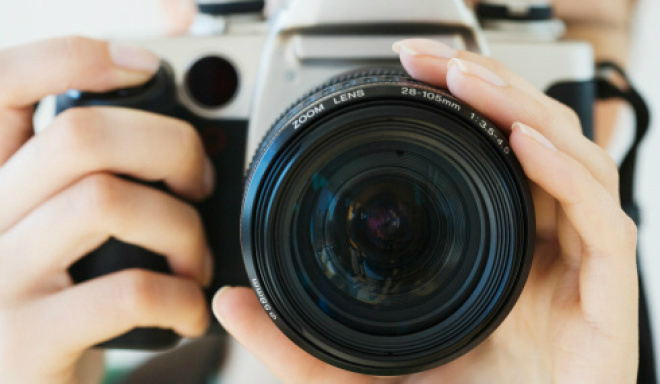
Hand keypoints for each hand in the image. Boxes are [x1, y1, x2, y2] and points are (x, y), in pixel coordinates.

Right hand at [0, 37, 212, 383]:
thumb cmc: (60, 300)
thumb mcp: (59, 230)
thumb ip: (90, 179)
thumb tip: (178, 144)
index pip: (4, 85)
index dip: (73, 57)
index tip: (144, 68)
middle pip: (80, 135)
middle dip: (170, 148)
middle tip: (199, 184)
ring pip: (108, 202)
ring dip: (182, 230)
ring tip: (193, 262)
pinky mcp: (29, 338)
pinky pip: (127, 289)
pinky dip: (180, 297)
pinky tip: (188, 311)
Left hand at [212, 39, 638, 383]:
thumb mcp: (360, 376)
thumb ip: (297, 346)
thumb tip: (231, 305)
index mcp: (488, 255)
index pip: (486, 160)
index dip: (461, 109)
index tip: (413, 76)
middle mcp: (535, 250)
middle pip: (531, 143)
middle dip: (489, 89)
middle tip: (437, 62)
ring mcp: (572, 268)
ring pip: (570, 162)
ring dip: (524, 111)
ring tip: (471, 81)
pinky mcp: (608, 298)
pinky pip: (600, 218)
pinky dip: (568, 175)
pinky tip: (524, 143)